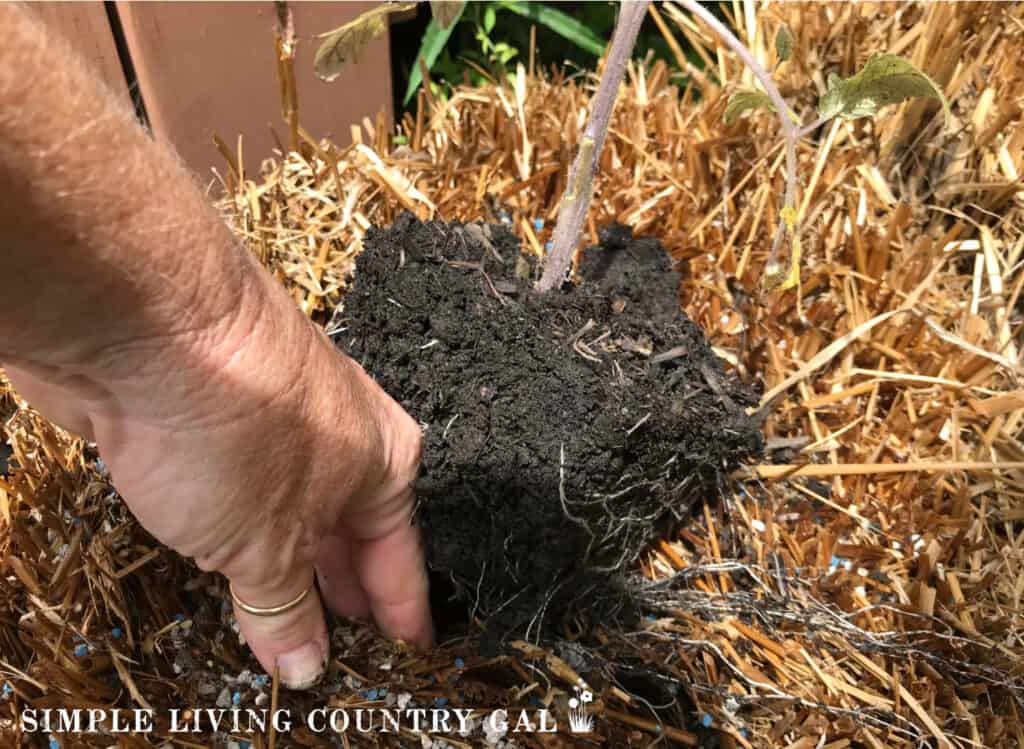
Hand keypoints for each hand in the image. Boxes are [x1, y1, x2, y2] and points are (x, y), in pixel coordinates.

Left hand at [4, 276, 432, 687]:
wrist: (147, 320)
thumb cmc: (240, 421)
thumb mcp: (267, 543)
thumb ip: (285, 608)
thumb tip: (303, 665)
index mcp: (385, 460)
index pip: (401, 555)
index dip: (401, 608)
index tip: (408, 647)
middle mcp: (342, 435)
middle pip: (350, 529)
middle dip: (342, 588)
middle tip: (344, 643)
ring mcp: (278, 419)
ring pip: (293, 507)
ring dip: (285, 561)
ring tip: (281, 614)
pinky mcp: (218, 413)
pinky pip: (243, 489)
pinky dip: (240, 530)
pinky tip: (225, 558)